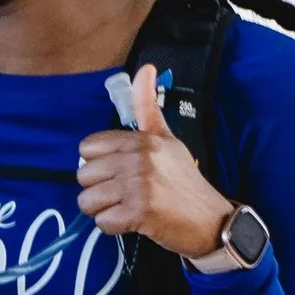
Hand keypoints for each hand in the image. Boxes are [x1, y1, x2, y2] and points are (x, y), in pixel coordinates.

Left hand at [76, 63, 232, 261]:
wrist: (210, 220)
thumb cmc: (184, 181)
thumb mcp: (168, 139)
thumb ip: (148, 107)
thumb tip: (146, 68)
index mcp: (142, 140)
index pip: (88, 148)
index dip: (98, 164)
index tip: (117, 172)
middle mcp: (139, 159)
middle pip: (84, 176)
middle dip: (99, 189)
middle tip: (124, 194)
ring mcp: (139, 186)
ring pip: (88, 201)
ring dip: (103, 209)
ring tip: (127, 207)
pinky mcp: (139, 213)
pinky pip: (102, 222)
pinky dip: (114, 226)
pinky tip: (133, 221)